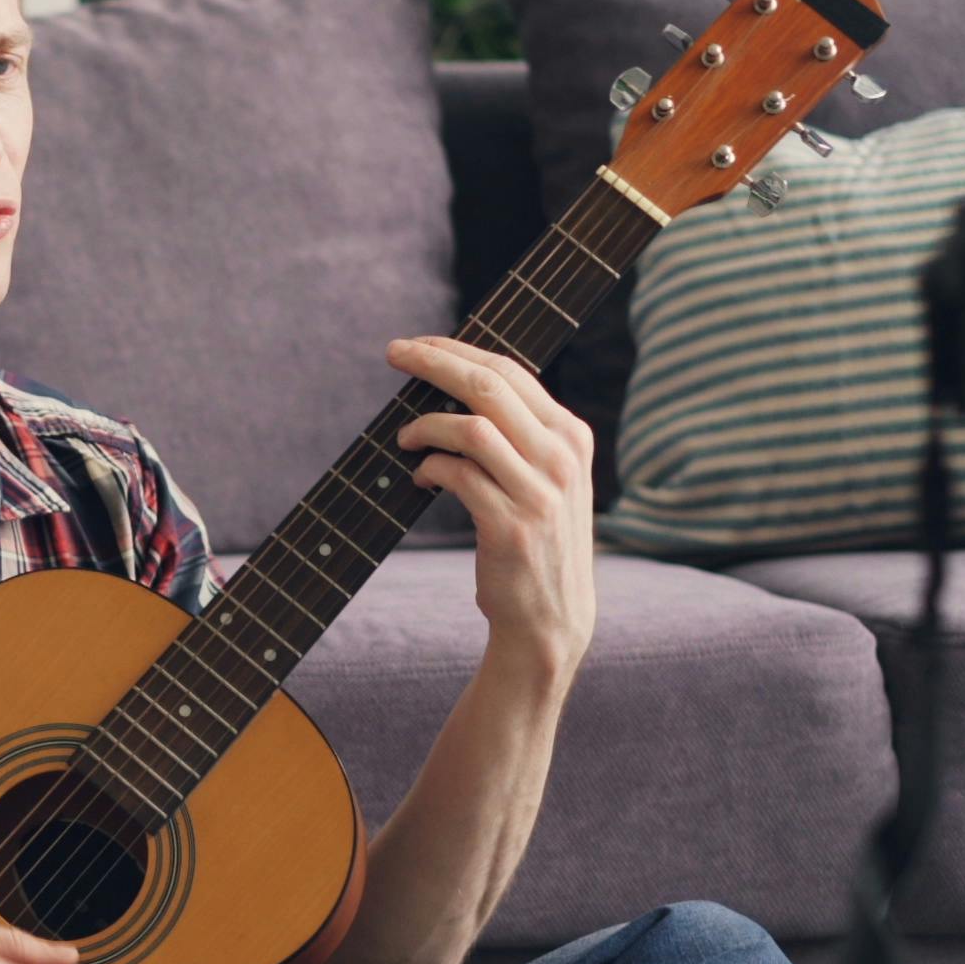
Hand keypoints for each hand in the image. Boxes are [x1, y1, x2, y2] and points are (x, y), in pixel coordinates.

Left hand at [388, 334, 596, 673]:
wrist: (550, 618)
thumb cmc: (534, 542)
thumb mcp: (545, 479)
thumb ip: (518, 436)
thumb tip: (453, 387)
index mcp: (572, 436)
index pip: (510, 373)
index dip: (457, 351)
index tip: (416, 345)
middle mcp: (562, 458)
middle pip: (489, 386)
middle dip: (433, 361)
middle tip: (392, 353)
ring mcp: (539, 492)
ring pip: (470, 427)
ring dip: (424, 425)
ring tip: (404, 438)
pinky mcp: (510, 525)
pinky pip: (456, 474)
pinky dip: (428, 467)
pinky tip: (419, 476)